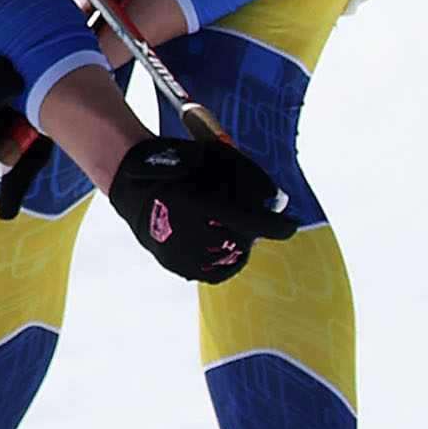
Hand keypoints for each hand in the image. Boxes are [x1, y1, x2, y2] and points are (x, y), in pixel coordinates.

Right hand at [106, 136, 298, 282]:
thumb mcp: (221, 156)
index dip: (281, 226)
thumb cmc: (184, 166)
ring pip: (232, 259)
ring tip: (227, 226)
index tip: (291, 224)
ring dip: (239, 244)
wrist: (136, 184)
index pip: (258, 224)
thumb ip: (254, 179)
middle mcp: (195, 232)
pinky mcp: (178, 266)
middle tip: (247, 216)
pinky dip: (223, 258)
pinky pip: (214, 272)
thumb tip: (278, 203)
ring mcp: (185, 253)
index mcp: (206, 203)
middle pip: (246, 241)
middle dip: (254, 230)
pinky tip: (217, 241)